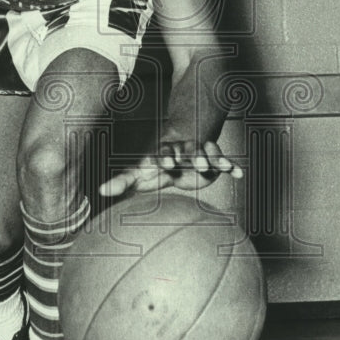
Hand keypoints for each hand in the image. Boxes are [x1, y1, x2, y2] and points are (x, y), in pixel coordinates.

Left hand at [98, 134, 242, 198]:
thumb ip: (122, 181)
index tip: (168, 163)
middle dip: (191, 155)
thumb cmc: (156, 165)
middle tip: (197, 163)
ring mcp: (198, 153)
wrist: (180, 149)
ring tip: (221, 167)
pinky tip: (238, 173)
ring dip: (212, 159)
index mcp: (164, 153)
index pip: (163, 153)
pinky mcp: (212, 160)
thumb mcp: (139, 172)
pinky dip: (231, 166)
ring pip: (206, 153)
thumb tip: (100, 190)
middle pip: (187, 150)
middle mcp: (182, 150)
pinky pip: (222, 161)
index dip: (166, 157)